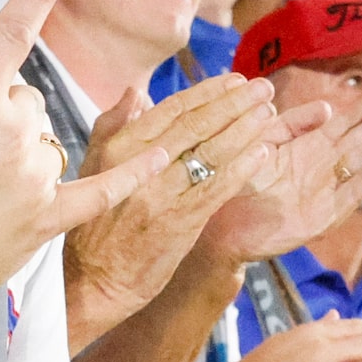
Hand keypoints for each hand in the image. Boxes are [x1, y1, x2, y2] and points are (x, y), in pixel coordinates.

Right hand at [0, 0, 169, 334]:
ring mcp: (33, 176)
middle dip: (6, 123)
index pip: (11, 34)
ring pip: (48, 143)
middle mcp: (10, 131)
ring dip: (24, 160)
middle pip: (30, 102)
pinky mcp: (46, 218)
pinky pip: (101, 190)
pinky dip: (133, 175)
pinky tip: (162, 157)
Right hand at [65, 74, 294, 334]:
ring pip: (210, 153)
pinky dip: (241, 167)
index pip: (170, 110)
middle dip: (234, 103)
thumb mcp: (93, 169)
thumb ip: (113, 126)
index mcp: (119, 148)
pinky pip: (216, 188)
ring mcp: (160, 195)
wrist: (93, 282)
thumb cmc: (94, 225)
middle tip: (263, 88)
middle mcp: (139, 166)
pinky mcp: (179, 223)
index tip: (235, 80)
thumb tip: (137, 90)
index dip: (206, 92)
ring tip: (268, 112)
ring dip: (244, 129)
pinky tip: (262, 151)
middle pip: (195, 126)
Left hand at [201, 77, 361, 266]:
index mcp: (312, 146)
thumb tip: (328, 109)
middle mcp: (326, 166)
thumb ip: (291, 124)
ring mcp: (328, 190)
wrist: (224, 224)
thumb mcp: (263, 143)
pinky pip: (351, 192)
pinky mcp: (324, 216)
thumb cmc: (241, 182)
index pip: (347, 119)